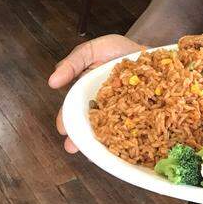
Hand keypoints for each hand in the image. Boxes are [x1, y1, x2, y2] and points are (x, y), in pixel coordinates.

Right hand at [49, 34, 144, 152]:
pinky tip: (122, 149)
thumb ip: (73, 63)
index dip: (67, 120)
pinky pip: (132, 129)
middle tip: (73, 146)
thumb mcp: (91, 51)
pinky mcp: (140, 116)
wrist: (149, 51)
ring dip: (99, 142)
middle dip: (80, 137)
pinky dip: (127, 141)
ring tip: (93, 152)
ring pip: (108, 132)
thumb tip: (53, 80)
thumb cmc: (117, 51)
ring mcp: (121, 113)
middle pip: (89, 125)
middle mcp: (102, 108)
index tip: (62, 129)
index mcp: (87, 94)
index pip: (73, 110)